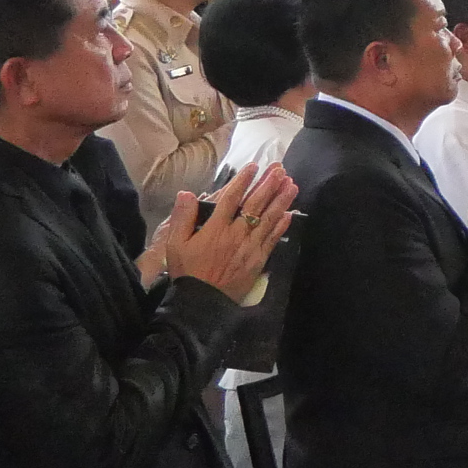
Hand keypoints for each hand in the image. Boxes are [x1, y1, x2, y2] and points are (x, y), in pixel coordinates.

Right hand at [164, 166, 295, 298]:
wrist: (202, 302)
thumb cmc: (187, 272)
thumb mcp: (175, 244)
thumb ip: (182, 217)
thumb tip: (186, 193)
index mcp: (215, 228)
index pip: (231, 198)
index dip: (243, 180)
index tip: (254, 166)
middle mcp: (236, 234)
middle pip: (255, 204)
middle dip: (268, 184)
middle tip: (280, 169)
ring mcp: (250, 247)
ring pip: (269, 219)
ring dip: (281, 200)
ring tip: (292, 184)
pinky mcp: (259, 260)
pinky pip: (272, 239)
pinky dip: (281, 225)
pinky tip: (289, 214)